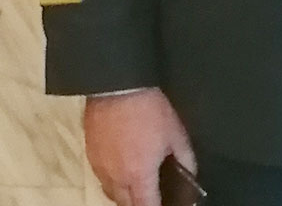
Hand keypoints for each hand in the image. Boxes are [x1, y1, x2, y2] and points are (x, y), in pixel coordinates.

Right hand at [83, 88, 194, 205]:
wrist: (117, 88)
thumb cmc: (150, 111)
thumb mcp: (176, 134)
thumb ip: (186, 158)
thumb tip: (191, 173)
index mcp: (139, 175)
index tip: (164, 205)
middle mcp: (116, 177)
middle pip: (125, 204)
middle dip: (139, 203)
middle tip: (152, 196)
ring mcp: (100, 167)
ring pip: (111, 193)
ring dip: (124, 195)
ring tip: (138, 187)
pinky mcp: (90, 155)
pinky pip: (101, 177)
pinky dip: (112, 180)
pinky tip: (122, 170)